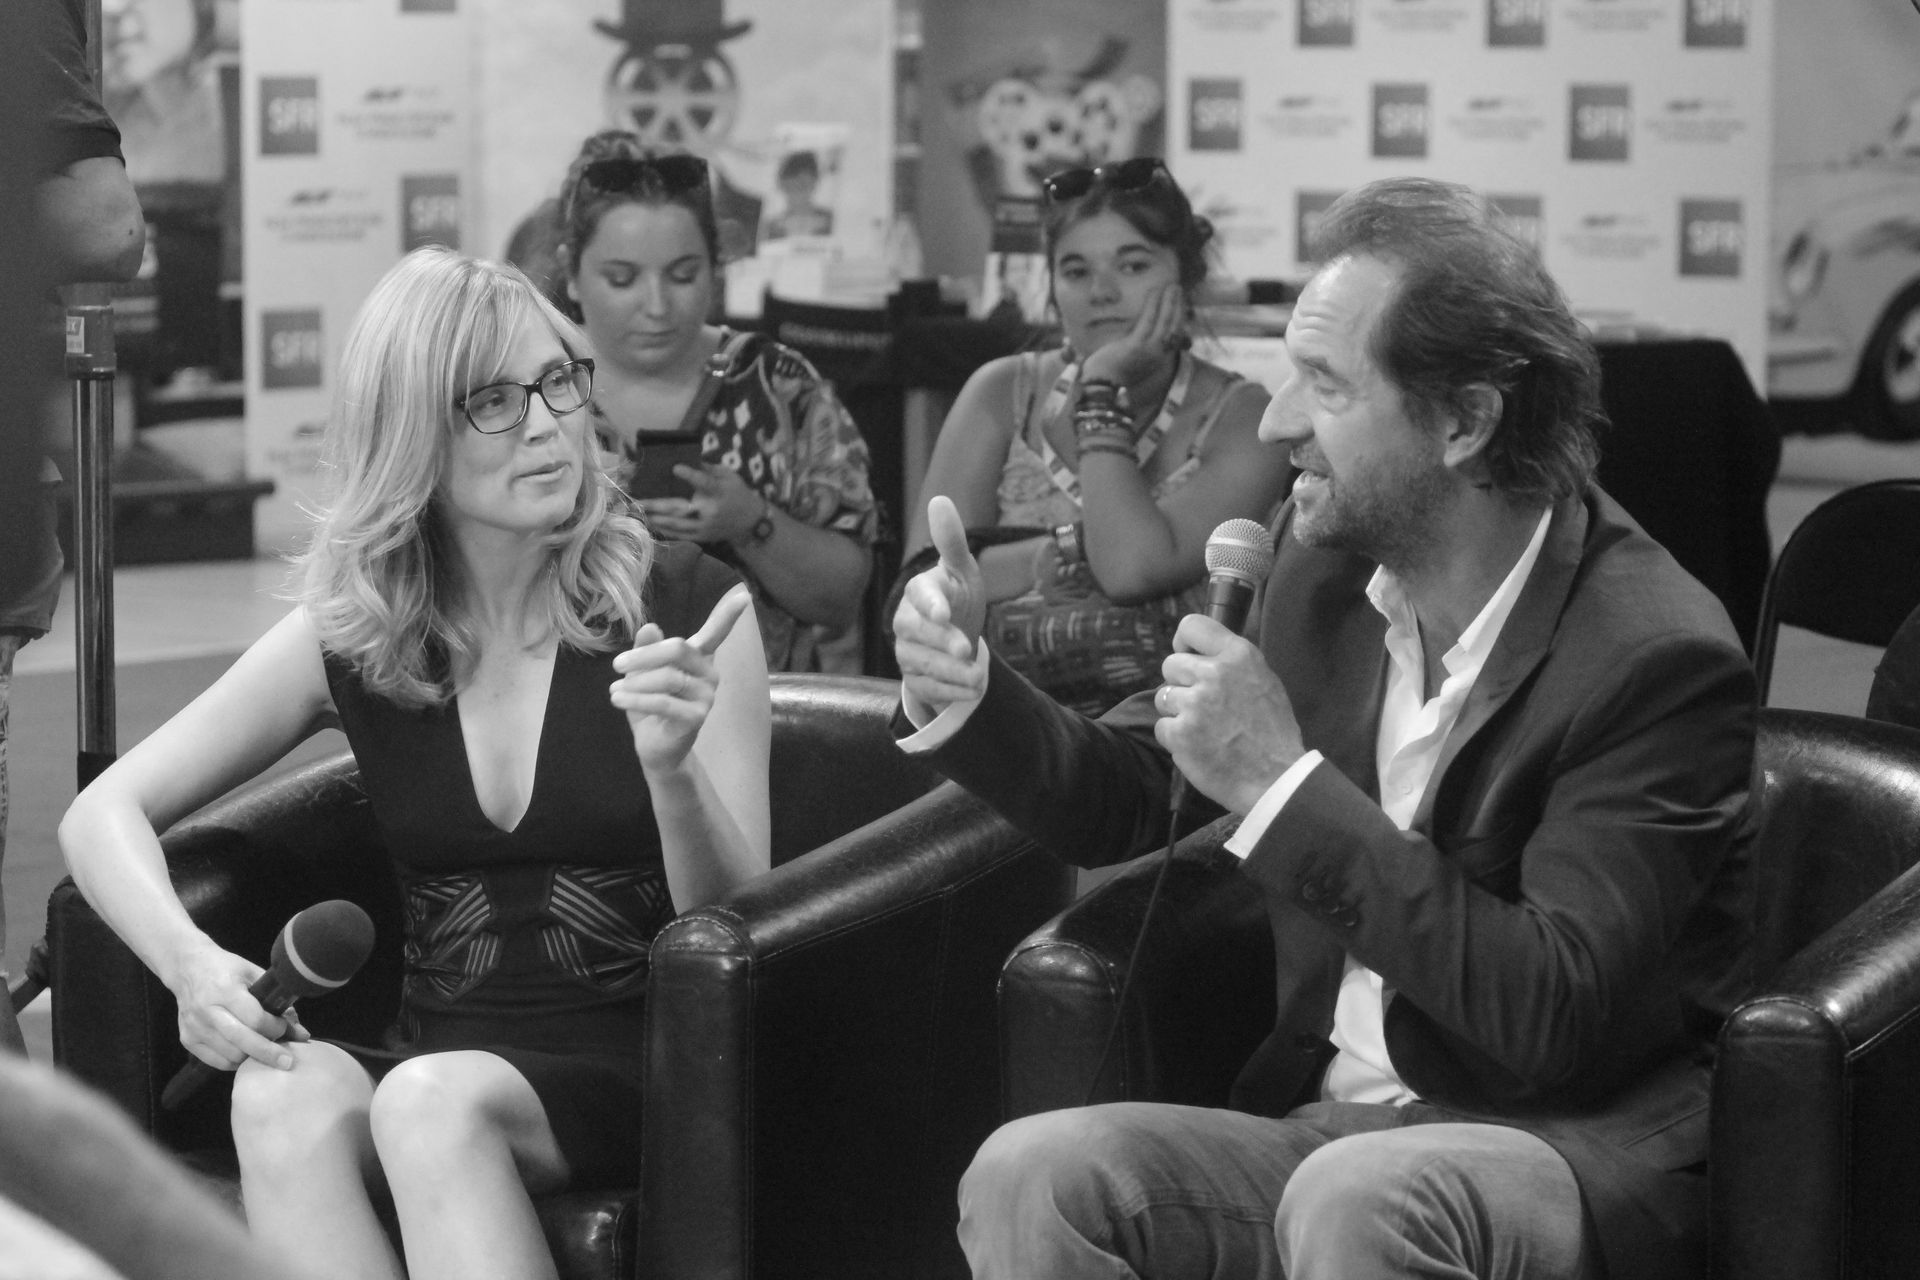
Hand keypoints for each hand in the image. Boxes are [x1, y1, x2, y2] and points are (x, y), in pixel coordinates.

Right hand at [168, 943, 307, 1073]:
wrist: (188, 969)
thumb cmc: (226, 969)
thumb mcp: (254, 974)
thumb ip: (276, 1000)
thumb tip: (300, 1031)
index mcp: (224, 990)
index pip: (255, 1019)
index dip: (275, 1028)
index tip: (286, 1027)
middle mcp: (207, 1011)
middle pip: (242, 1042)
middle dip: (269, 1054)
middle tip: (287, 1061)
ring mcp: (195, 1028)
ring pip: (231, 1055)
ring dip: (253, 1057)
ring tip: (266, 1050)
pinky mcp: (188, 1040)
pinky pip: (218, 1061)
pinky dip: (236, 1061)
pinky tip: (247, 1053)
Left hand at [611, 582, 753, 772]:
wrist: (655, 748)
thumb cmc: (650, 707)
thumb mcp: (643, 674)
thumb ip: (647, 650)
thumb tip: (649, 627)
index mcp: (699, 659)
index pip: (716, 633)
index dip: (728, 615)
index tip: (744, 595)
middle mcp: (709, 675)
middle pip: (677, 648)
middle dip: (643, 655)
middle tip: (617, 665)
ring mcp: (706, 697)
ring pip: (667, 677)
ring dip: (634, 683)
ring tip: (615, 689)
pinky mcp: (696, 718)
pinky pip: (663, 702)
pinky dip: (635, 699)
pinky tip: (617, 698)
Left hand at [636, 464, 761, 543]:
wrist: (751, 522)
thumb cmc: (738, 493)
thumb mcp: (728, 476)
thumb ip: (707, 469)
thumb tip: (683, 459)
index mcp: (719, 492)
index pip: (704, 482)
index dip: (691, 475)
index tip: (675, 468)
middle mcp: (710, 510)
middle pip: (680, 507)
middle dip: (657, 505)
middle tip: (637, 501)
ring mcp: (705, 526)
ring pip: (676, 523)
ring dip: (656, 518)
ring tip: (639, 513)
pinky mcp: (702, 537)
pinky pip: (680, 535)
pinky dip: (664, 530)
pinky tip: (651, 524)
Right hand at [895, 495, 988, 717]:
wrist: (955, 638)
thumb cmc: (957, 597)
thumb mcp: (962, 570)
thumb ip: (952, 541)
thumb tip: (940, 500)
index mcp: (919, 592)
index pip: (919, 595)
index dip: (930, 605)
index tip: (944, 614)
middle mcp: (906, 623)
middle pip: (917, 633)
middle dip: (942, 642)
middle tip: (967, 649)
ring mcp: (907, 653)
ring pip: (921, 664)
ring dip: (951, 672)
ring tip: (979, 677)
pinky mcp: (915, 679)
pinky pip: (928, 688)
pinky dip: (951, 691)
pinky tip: (975, 690)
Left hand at [1078, 282, 1187, 389]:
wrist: (1099, 389)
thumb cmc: (1108, 376)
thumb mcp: (1127, 360)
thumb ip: (1135, 345)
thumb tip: (1134, 332)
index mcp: (1156, 360)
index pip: (1173, 336)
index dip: (1177, 318)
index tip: (1179, 304)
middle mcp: (1157, 356)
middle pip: (1173, 327)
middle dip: (1177, 306)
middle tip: (1177, 289)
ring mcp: (1149, 351)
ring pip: (1165, 321)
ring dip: (1169, 302)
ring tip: (1171, 286)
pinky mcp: (1136, 346)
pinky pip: (1148, 320)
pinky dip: (1153, 304)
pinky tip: (1155, 292)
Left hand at [1154, 614, 1305, 815]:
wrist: (1276, 778)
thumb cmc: (1273, 731)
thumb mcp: (1264, 681)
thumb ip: (1233, 663)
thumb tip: (1202, 654)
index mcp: (1238, 655)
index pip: (1192, 625)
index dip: (1183, 642)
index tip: (1189, 657)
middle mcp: (1214, 673)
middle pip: (1170, 664)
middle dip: (1180, 683)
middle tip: (1200, 703)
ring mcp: (1195, 703)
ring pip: (1163, 696)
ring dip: (1177, 711)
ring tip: (1203, 728)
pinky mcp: (1180, 733)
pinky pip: (1162, 727)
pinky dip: (1175, 738)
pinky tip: (1198, 746)